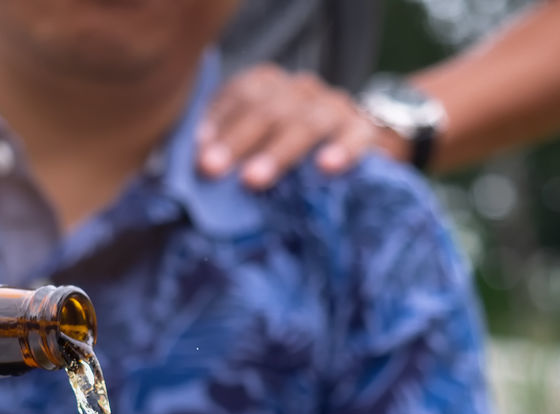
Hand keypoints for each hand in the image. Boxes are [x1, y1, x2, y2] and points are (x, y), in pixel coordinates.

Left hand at [196, 64, 405, 189]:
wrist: (351, 150)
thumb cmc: (288, 156)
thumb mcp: (256, 150)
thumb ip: (229, 156)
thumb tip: (197, 178)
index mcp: (268, 87)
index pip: (240, 94)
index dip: (218, 122)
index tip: (198, 154)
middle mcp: (299, 90)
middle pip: (266, 108)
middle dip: (236, 140)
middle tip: (212, 169)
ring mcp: (333, 107)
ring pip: (304, 122)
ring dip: (276, 152)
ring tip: (253, 179)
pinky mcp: (363, 130)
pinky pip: (353, 137)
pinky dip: (340, 151)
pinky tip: (325, 168)